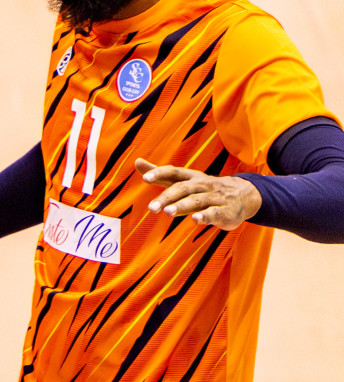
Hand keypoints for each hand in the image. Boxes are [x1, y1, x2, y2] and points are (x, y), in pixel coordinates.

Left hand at [137, 158, 260, 229]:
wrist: (243, 195)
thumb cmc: (205, 188)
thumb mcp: (184, 179)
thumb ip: (161, 174)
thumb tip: (137, 161)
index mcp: (191, 177)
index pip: (173, 172)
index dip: (160, 173)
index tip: (145, 178)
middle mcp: (202, 185)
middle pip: (182, 189)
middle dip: (167, 198)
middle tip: (152, 208)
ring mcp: (214, 198)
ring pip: (196, 200)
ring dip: (182, 206)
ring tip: (168, 212)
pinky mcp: (225, 212)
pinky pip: (214, 213)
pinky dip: (205, 216)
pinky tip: (195, 219)